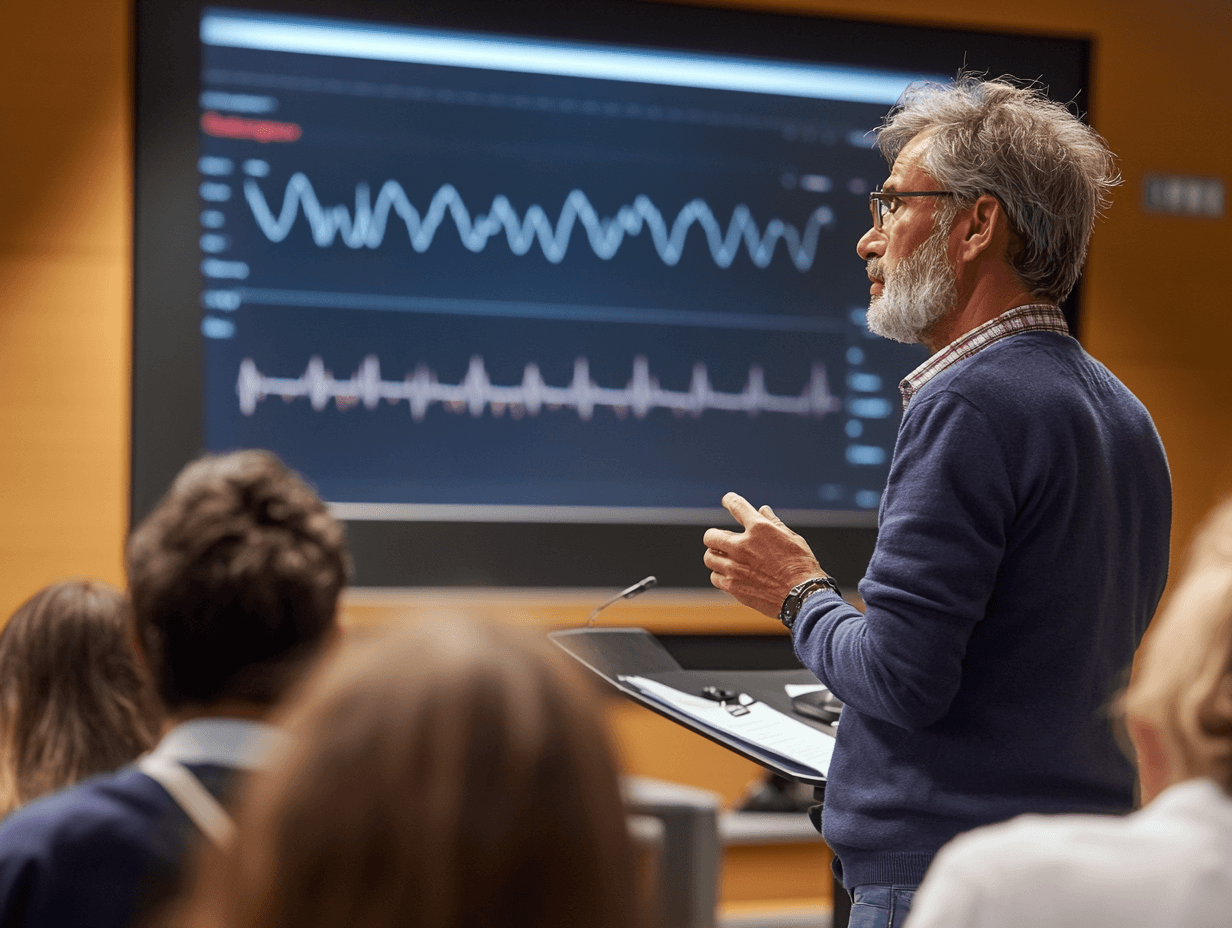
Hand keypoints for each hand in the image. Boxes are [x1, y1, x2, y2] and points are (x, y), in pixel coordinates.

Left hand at [703, 492, 826, 618]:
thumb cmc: (801, 566)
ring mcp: (735, 567)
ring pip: (709, 557)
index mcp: (759, 529)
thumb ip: (773, 523)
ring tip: (724, 558)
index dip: (730, 500)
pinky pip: (715, 577)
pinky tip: (729, 575)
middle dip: (715, 536)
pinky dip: (720, 575)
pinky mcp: (733, 586)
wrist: (803, 595)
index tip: (727, 499)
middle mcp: (742, 546)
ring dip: (716, 555)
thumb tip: (762, 510)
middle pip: (711, 535)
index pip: (737, 506)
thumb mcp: (791, 538)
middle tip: (721, 540)